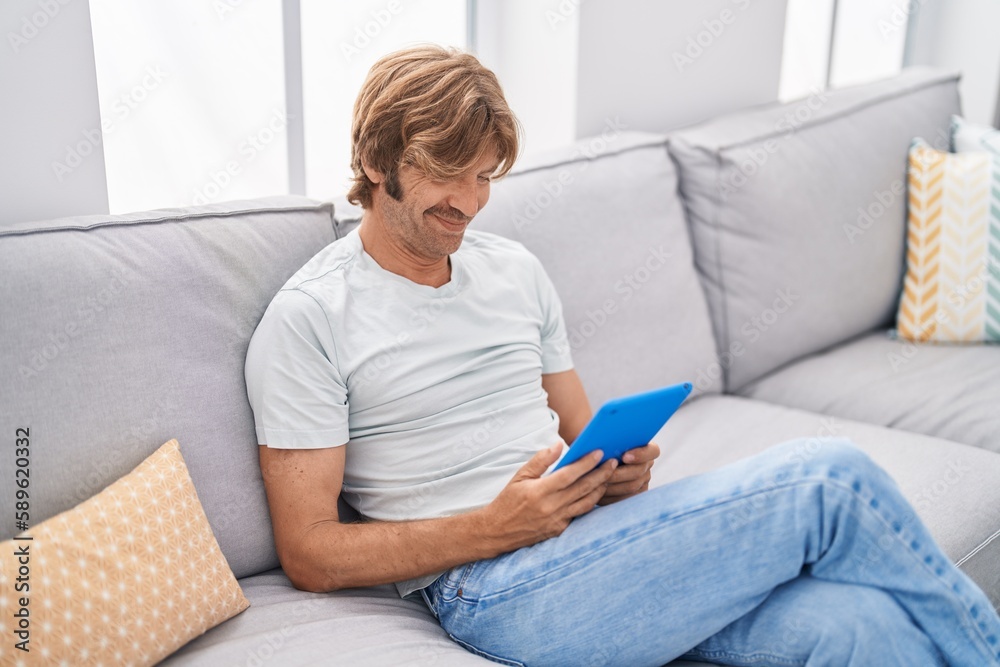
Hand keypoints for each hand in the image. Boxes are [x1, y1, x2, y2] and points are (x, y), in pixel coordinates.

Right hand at [477, 442, 617, 553]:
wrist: (496, 532)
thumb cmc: (507, 501)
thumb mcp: (519, 476)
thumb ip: (540, 460)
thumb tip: (559, 444)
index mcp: (539, 491)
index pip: (569, 474)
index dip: (586, 463)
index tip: (599, 452)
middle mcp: (551, 507)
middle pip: (583, 488)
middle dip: (601, 474)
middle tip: (613, 463)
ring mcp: (556, 521)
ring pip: (586, 503)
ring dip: (600, 489)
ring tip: (609, 477)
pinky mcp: (559, 531)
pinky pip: (579, 514)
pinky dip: (589, 503)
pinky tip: (596, 493)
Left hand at [597, 442, 659, 505]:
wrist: (592, 469)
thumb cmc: (598, 451)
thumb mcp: (603, 444)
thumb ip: (608, 443)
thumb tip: (603, 444)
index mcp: (645, 448)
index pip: (652, 451)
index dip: (641, 454)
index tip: (624, 456)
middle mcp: (646, 465)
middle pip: (639, 471)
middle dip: (619, 474)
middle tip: (603, 475)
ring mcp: (642, 481)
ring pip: (631, 486)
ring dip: (613, 485)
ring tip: (597, 483)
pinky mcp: (634, 496)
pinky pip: (626, 498)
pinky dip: (612, 496)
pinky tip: (599, 492)